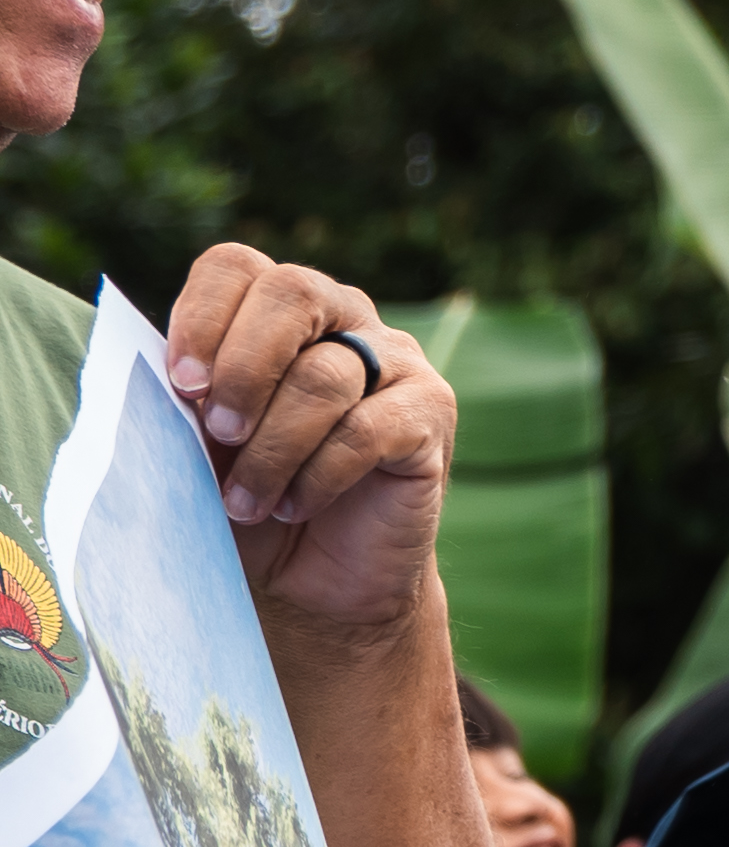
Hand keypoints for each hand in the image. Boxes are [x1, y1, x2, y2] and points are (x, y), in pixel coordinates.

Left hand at [161, 244, 454, 655]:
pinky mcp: (432, 413)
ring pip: (324, 377)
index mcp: (278, 311)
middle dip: (243, 367)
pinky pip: (367, 431)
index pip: (237, 268)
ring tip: (245, 502)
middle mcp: (344, 319)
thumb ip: (193, 400)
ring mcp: (397, 362)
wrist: (318, 579)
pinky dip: (318, 475)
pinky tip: (295, 505)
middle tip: (218, 433)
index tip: (180, 384)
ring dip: (271, 449)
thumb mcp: (202, 443)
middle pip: (293, 293)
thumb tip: (177, 381)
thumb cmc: (250, 499)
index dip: (202, 314)